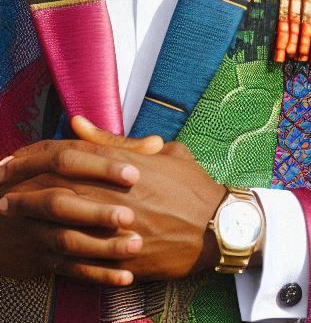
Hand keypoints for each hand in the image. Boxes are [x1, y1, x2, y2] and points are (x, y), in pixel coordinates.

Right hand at [0, 129, 147, 284]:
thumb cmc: (47, 177)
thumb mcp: (67, 157)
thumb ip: (114, 148)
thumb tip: (155, 143)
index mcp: (40, 164)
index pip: (68, 160)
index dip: (102, 167)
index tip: (135, 174)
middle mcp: (30, 196)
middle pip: (61, 204)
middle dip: (96, 212)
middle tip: (131, 216)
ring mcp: (33, 230)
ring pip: (65, 240)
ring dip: (100, 246)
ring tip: (134, 246)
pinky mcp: (38, 259)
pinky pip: (67, 268)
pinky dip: (96, 274)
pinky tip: (124, 276)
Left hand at [2, 135, 223, 282]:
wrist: (217, 228)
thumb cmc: (191, 186)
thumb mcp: (164, 153)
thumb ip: (115, 142)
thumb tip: (78, 122)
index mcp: (123, 166)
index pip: (68, 155)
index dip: (36, 156)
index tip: (15, 158)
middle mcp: (113, 195)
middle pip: (54, 187)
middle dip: (22, 186)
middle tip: (0, 185)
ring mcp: (112, 228)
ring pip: (57, 223)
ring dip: (28, 217)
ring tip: (7, 214)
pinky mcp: (114, 259)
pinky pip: (74, 256)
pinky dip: (49, 250)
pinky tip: (34, 247)